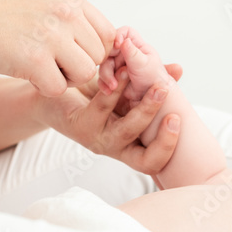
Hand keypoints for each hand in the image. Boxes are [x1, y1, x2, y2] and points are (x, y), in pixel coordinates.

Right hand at [0, 0, 114, 96]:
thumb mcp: (43, 1)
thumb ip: (71, 16)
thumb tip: (103, 42)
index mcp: (71, 1)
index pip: (108, 34)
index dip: (94, 50)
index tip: (74, 54)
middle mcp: (66, 16)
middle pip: (99, 56)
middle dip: (80, 65)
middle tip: (54, 62)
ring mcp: (51, 38)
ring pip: (85, 74)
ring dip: (66, 79)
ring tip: (43, 68)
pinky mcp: (34, 61)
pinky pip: (59, 89)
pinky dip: (46, 88)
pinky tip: (29, 75)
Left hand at [39, 68, 180, 174]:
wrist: (54, 93)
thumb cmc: (95, 94)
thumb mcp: (127, 89)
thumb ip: (152, 81)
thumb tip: (177, 69)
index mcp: (131, 145)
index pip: (154, 162)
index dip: (168, 148)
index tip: (178, 120)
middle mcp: (115, 148)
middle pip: (144, 159)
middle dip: (163, 135)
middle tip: (175, 109)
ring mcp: (97, 140)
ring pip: (125, 132)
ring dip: (145, 109)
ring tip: (157, 85)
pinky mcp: (79, 126)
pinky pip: (102, 108)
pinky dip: (116, 89)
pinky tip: (123, 70)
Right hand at [97, 26, 173, 100]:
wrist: (152, 98)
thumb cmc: (154, 79)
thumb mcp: (144, 64)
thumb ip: (133, 53)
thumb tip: (125, 41)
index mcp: (136, 45)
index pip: (124, 32)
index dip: (118, 36)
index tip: (117, 46)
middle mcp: (126, 53)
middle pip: (109, 49)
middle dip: (108, 63)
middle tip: (112, 74)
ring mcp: (118, 64)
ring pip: (103, 65)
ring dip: (106, 76)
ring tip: (113, 87)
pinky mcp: (112, 76)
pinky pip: (102, 77)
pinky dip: (104, 84)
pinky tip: (108, 91)